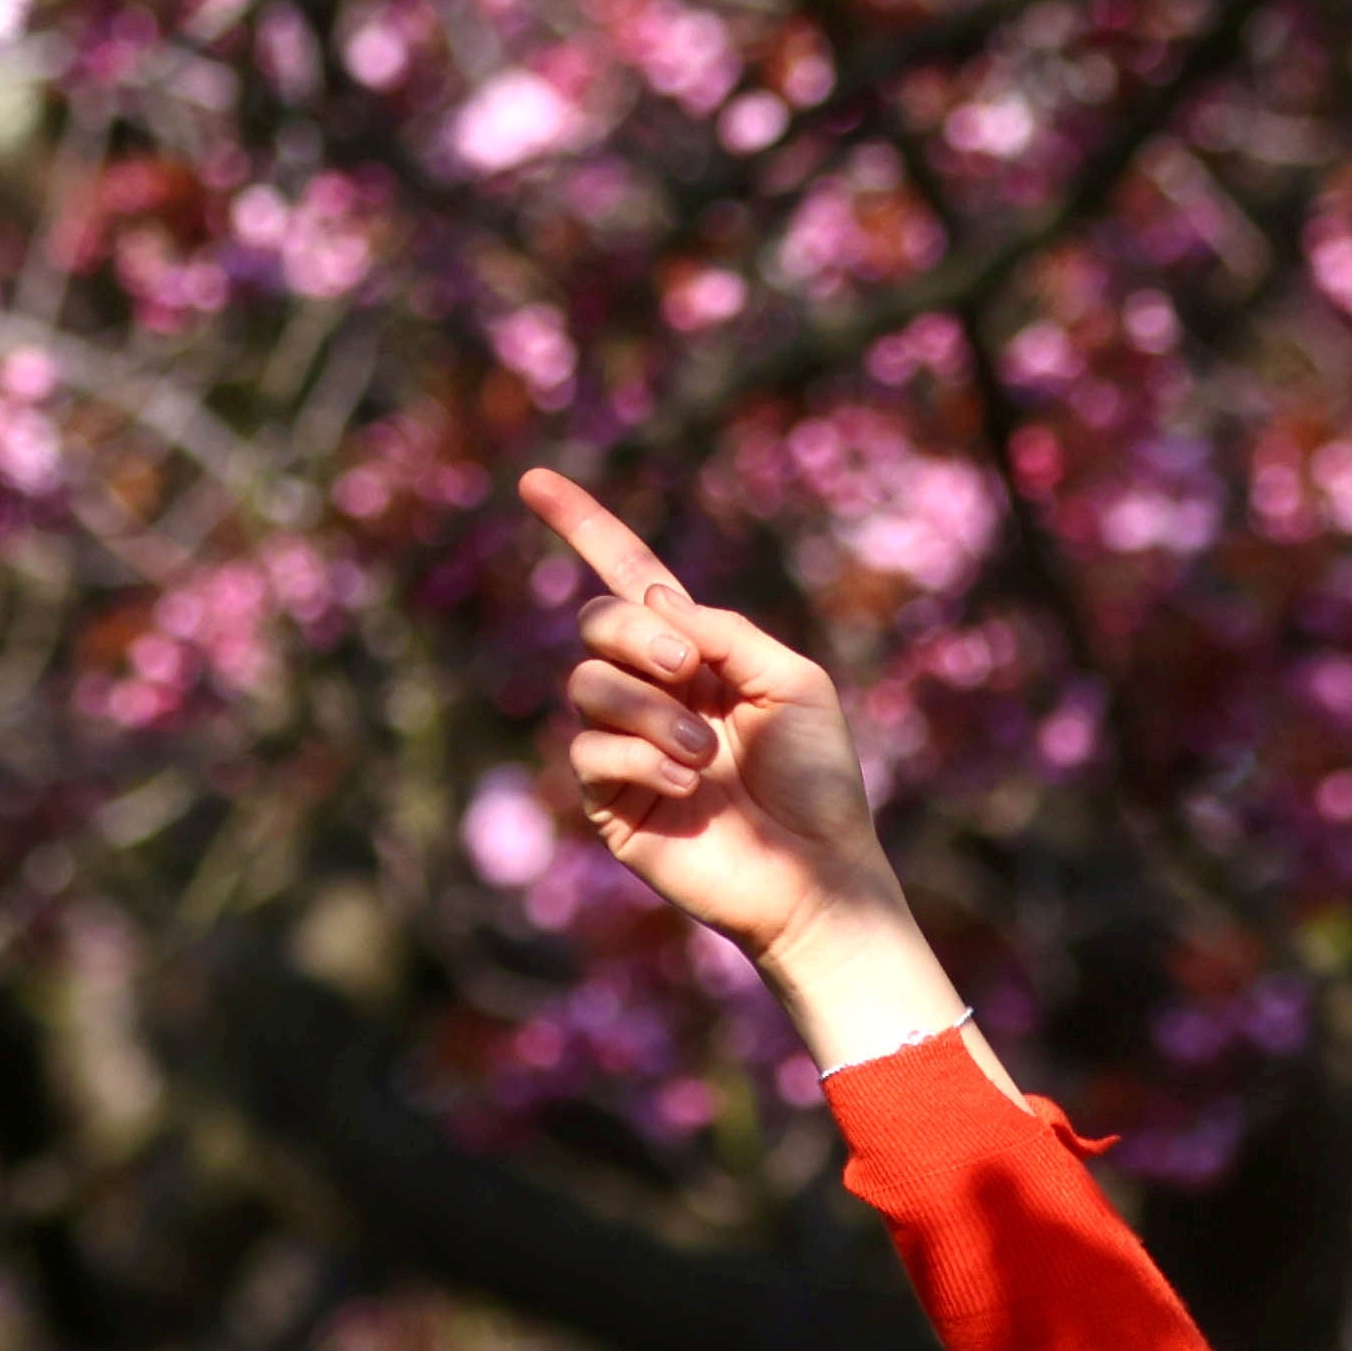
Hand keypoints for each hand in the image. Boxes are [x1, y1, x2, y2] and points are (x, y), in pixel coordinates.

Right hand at [515, 470, 942, 1051]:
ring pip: (587, 686)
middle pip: (597, 624)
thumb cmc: (817, 778)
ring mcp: (623, 746)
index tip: (534, 478)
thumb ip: (723, 631)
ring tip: (703, 754)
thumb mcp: (792, 680)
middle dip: (636, 633)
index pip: (627, 576)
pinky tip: (685, 785)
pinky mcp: (608, 803)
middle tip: (689, 668)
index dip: (583, 526)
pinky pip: (587, 752)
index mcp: (695, 653)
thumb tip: (652, 601)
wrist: (817, 872)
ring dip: (650, 711)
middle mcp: (650, 691)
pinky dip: (639, 759)